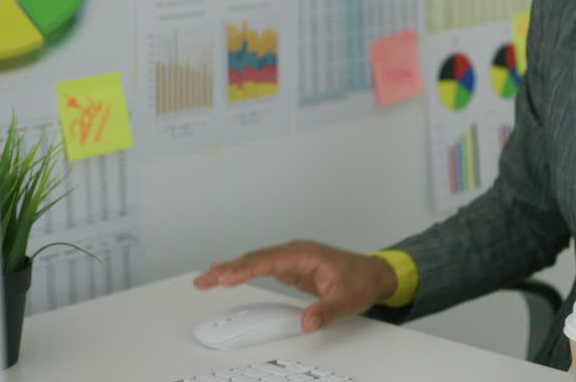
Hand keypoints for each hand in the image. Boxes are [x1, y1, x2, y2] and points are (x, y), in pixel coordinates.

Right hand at [192, 240, 397, 332]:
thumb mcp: (346, 299)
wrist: (372, 274)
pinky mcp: (291, 267)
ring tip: (205, 279)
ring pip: (255, 261)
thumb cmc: (361, 281)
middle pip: (255, 258)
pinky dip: (242, 271)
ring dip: (230, 269)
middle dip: (228, 269)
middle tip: (203, 280)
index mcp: (306, 254)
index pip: (269, 260)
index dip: (246, 269)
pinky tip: (227, 276)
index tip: (226, 278)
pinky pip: (261, 267)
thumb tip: (307, 323)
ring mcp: (292, 258)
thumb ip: (326, 311)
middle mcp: (295, 252)